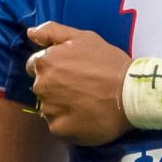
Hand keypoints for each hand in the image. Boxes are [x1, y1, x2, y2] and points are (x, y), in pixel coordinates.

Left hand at [25, 22, 134, 145]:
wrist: (131, 94)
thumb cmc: (110, 63)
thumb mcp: (84, 38)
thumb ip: (53, 32)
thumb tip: (30, 33)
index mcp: (45, 62)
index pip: (35, 66)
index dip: (53, 68)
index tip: (72, 72)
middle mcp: (41, 86)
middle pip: (42, 87)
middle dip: (56, 87)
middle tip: (82, 87)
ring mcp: (49, 110)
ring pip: (49, 108)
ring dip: (62, 106)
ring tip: (86, 103)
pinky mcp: (59, 129)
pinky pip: (58, 126)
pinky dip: (69, 123)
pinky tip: (86, 117)